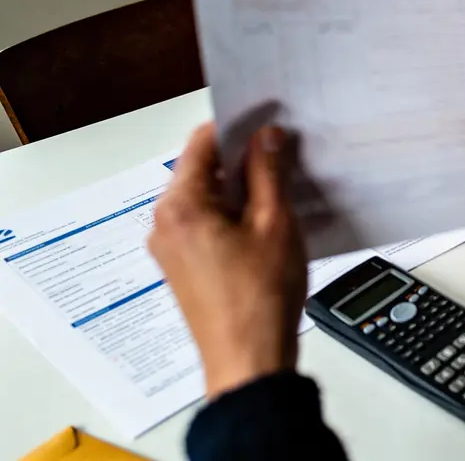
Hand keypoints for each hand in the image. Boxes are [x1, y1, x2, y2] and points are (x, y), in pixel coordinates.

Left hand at [148, 122, 307, 398]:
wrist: (248, 359)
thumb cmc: (259, 299)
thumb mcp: (275, 221)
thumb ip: (269, 171)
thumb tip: (267, 137)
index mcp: (181, 206)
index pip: (203, 142)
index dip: (238, 126)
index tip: (267, 121)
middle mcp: (165, 224)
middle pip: (202, 169)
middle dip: (242, 159)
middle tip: (282, 156)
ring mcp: (170, 247)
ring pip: (206, 197)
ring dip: (240, 189)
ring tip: (280, 193)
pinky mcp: (182, 266)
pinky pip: (205, 223)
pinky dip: (232, 214)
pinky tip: (266, 223)